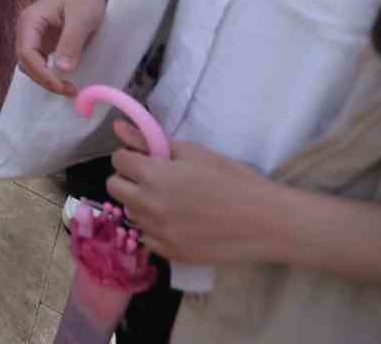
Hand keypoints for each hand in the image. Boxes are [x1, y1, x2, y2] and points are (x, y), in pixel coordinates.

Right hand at [15, 0, 128, 94]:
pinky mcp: (45, 43)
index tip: (62, 86)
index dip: (41, 74)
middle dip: (44, 80)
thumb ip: (70, 43)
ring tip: (70, 88)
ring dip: (47, 79)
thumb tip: (62, 71)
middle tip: (70, 91)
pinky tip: (68, 79)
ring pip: (32, 66)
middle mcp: (27, 30)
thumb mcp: (82, 18)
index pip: (26, 54)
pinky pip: (42, 63)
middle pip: (26, 63)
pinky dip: (51, 75)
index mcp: (29, 21)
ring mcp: (35, 37)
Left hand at [108, 120, 277, 264]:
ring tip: (172, 201)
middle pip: (115, 187)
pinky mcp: (170, 253)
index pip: (119, 161)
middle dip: (129, 179)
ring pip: (130, 212)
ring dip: (142, 204)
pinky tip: (179, 222)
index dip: (132, 156)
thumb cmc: (233, 180)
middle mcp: (149, 205)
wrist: (266, 222)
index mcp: (154, 175)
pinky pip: (146, 237)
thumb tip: (118, 127)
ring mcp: (158, 232)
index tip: (147, 159)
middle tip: (155, 179)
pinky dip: (155, 228)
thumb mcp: (194, 153)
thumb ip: (150, 141)